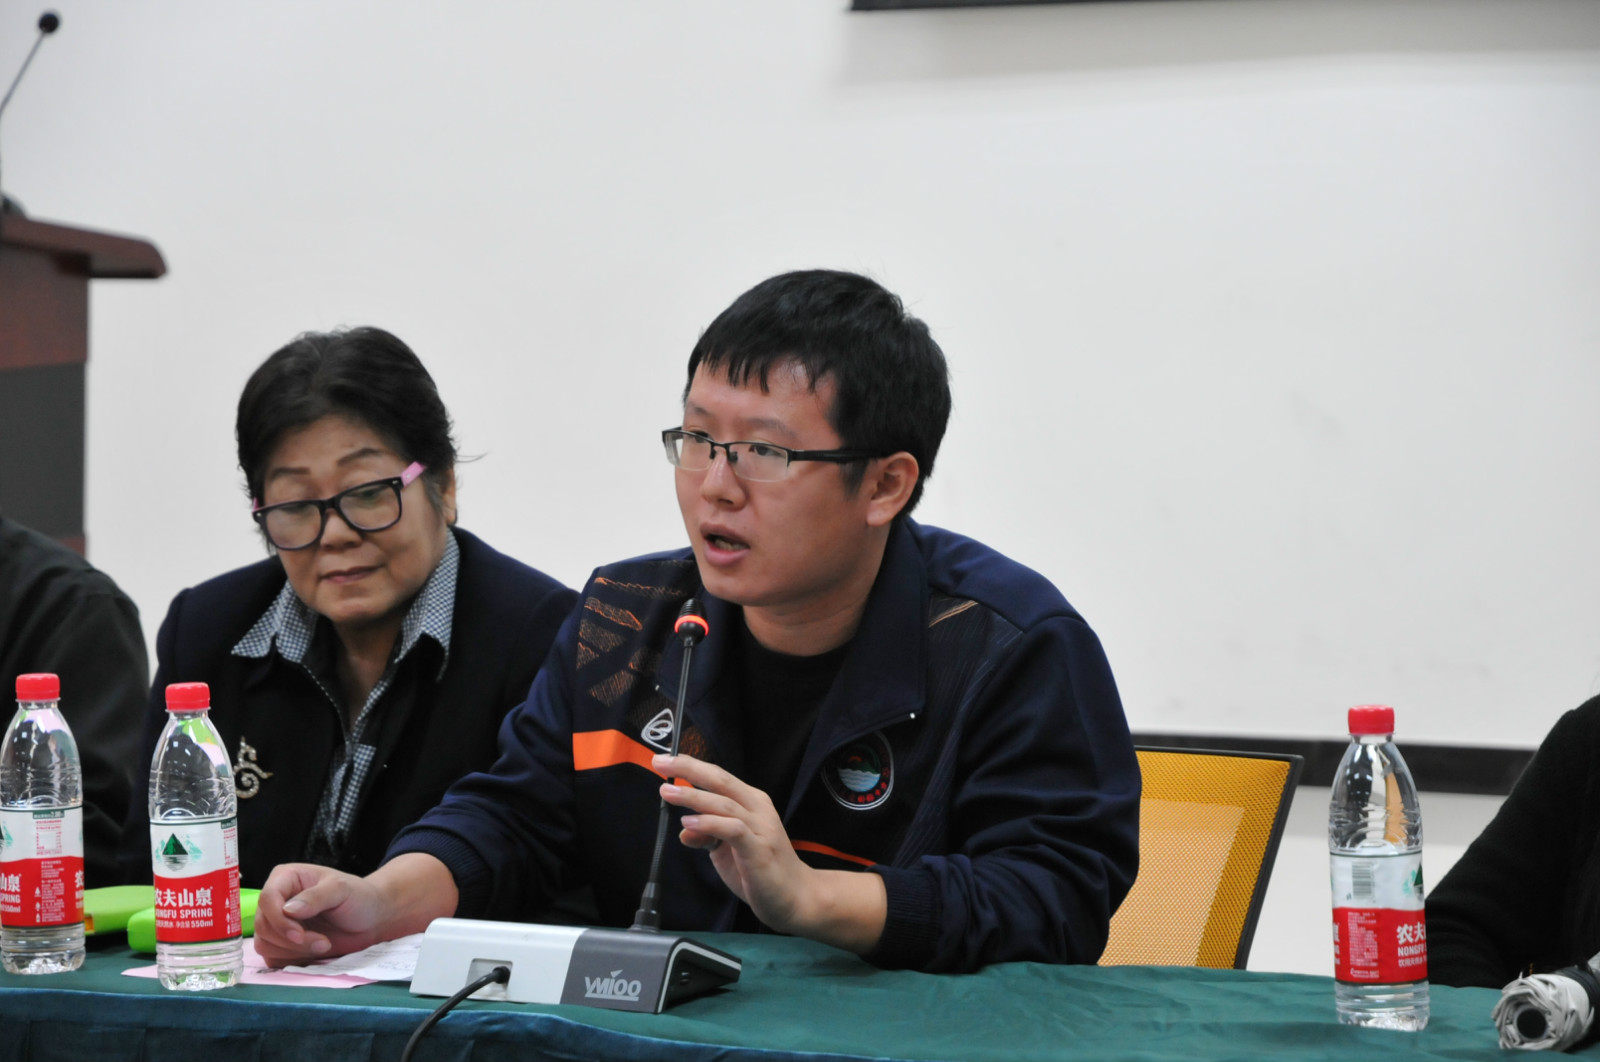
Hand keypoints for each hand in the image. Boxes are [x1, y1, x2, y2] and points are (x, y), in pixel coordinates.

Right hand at [253, 853, 458, 966]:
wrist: (370, 920)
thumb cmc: (358, 897)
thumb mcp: (341, 890)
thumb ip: (315, 897)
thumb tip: (288, 910)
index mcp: (286, 878)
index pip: (267, 898)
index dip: (279, 920)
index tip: (300, 934)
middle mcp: (277, 900)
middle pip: (263, 924)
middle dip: (292, 939)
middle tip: (323, 943)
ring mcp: (277, 923)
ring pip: (265, 943)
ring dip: (294, 951)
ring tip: (323, 945)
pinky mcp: (281, 944)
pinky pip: (272, 957)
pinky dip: (292, 959)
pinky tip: (314, 952)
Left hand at [654, 753, 885, 953]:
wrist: (796, 897)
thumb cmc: (762, 870)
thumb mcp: (726, 850)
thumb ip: (707, 836)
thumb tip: (684, 831)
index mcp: (751, 802)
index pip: (719, 777)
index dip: (691, 766)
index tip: (664, 760)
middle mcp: (757, 808)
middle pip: (720, 780)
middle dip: (689, 769)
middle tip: (661, 762)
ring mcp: (760, 827)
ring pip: (724, 803)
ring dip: (693, 796)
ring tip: (667, 793)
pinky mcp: (759, 848)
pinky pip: (732, 829)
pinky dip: (709, 824)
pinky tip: (689, 823)